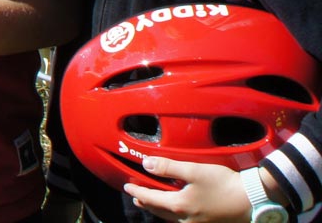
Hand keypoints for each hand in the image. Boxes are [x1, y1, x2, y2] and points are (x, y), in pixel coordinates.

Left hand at [125, 157, 253, 222]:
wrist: (254, 200)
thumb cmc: (224, 184)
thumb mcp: (194, 171)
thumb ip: (168, 167)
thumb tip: (146, 164)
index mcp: (179, 206)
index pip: (150, 198)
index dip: (137, 192)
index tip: (127, 187)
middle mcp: (185, 219)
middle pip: (159, 211)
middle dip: (146, 203)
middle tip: (136, 197)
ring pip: (171, 218)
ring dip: (159, 210)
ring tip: (151, 203)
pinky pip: (183, 221)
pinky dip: (173, 214)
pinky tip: (177, 210)